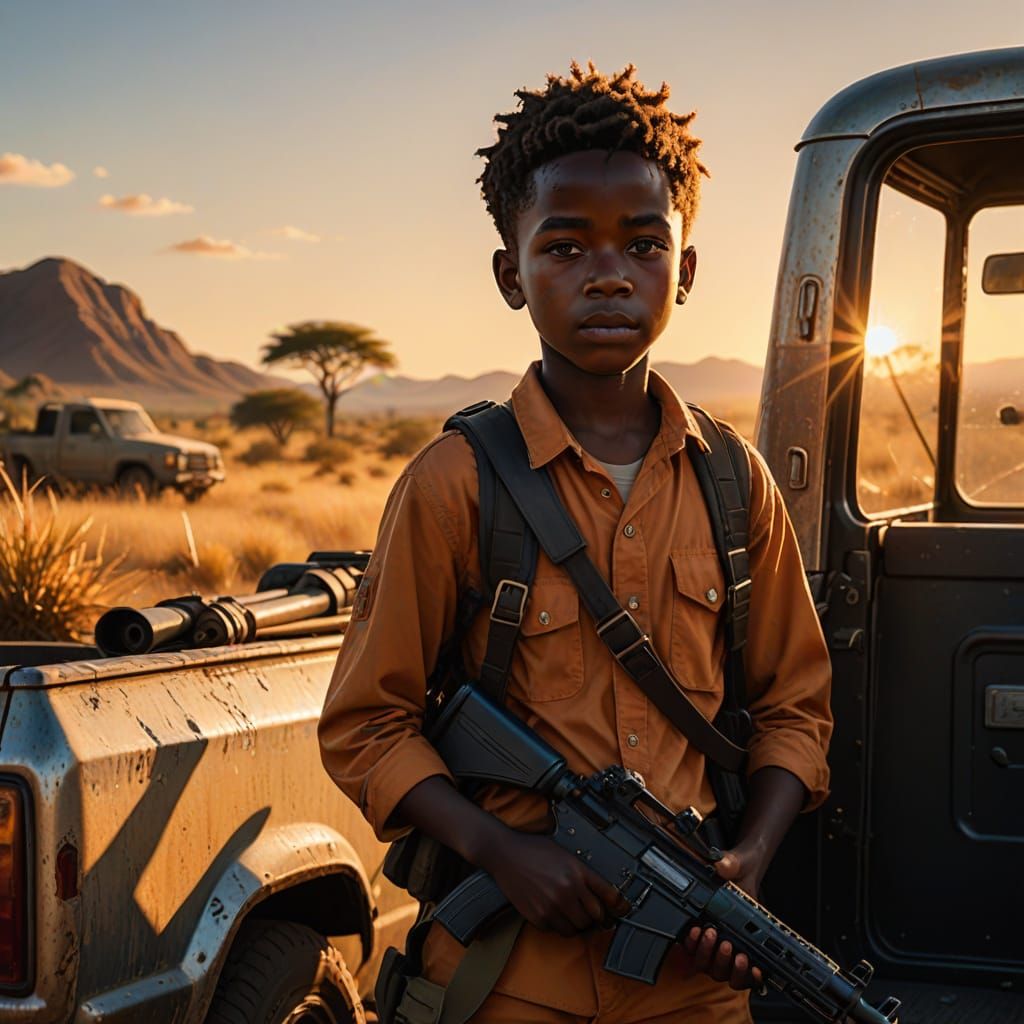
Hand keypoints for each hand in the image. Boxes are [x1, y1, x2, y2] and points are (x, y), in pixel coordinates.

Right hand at [480, 830, 630, 936]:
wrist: (505, 854)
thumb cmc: (534, 850)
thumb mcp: (564, 854)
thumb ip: (582, 873)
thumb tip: (599, 894)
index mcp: (577, 871)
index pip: (609, 895)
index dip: (619, 905)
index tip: (623, 910)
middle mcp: (568, 889)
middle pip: (595, 916)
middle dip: (596, 916)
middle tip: (592, 914)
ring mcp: (553, 905)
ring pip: (578, 928)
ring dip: (578, 924)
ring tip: (572, 914)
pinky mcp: (539, 916)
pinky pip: (558, 930)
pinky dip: (559, 925)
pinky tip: (553, 912)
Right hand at [681, 843, 769, 990]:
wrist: (749, 871)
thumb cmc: (733, 869)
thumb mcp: (731, 863)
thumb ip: (726, 863)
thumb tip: (722, 865)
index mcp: (698, 917)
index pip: (686, 940)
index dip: (690, 941)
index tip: (698, 929)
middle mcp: (710, 937)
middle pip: (702, 962)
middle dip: (709, 954)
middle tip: (721, 940)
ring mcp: (727, 949)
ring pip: (720, 973)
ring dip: (728, 967)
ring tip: (740, 955)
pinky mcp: (744, 955)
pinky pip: (742, 977)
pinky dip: (749, 977)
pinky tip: (757, 968)